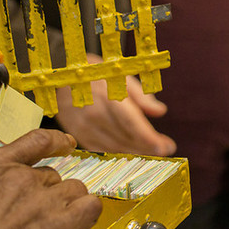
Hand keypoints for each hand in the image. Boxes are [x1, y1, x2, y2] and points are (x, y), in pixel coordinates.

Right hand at [0, 129, 101, 228]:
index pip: (34, 141)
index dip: (55, 141)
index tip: (65, 144)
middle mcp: (24, 179)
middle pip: (50, 175)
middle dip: (43, 193)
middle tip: (29, 216)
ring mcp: (46, 200)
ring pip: (72, 190)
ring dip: (66, 203)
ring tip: (51, 222)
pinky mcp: (62, 224)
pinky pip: (90, 206)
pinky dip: (87, 212)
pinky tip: (78, 221)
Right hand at [54, 53, 175, 155]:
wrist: (61, 79)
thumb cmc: (97, 74)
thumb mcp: (120, 75)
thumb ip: (140, 95)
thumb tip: (160, 111)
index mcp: (107, 97)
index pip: (131, 123)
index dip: (148, 137)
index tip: (166, 146)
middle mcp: (95, 115)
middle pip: (125, 138)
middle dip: (148, 147)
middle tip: (167, 149)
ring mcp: (85, 128)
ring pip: (115, 147)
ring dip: (136, 153)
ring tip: (155, 152)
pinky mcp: (79, 136)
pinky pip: (103, 150)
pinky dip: (119, 154)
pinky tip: (133, 153)